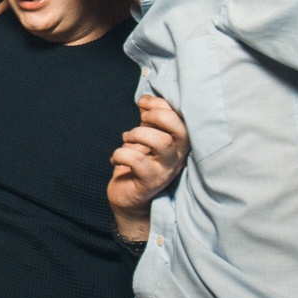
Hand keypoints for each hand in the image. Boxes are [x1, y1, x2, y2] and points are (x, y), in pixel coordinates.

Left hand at [106, 96, 189, 241]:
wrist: (129, 198)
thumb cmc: (138, 164)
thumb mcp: (146, 137)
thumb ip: (149, 119)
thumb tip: (146, 99)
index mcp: (178, 143)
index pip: (182, 118)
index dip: (161, 105)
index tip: (143, 104)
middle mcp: (177, 157)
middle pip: (180, 130)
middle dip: (157, 116)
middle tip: (140, 119)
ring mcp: (165, 171)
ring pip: (161, 142)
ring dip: (138, 134)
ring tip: (127, 138)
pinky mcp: (149, 183)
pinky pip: (136, 160)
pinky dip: (120, 153)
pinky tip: (116, 158)